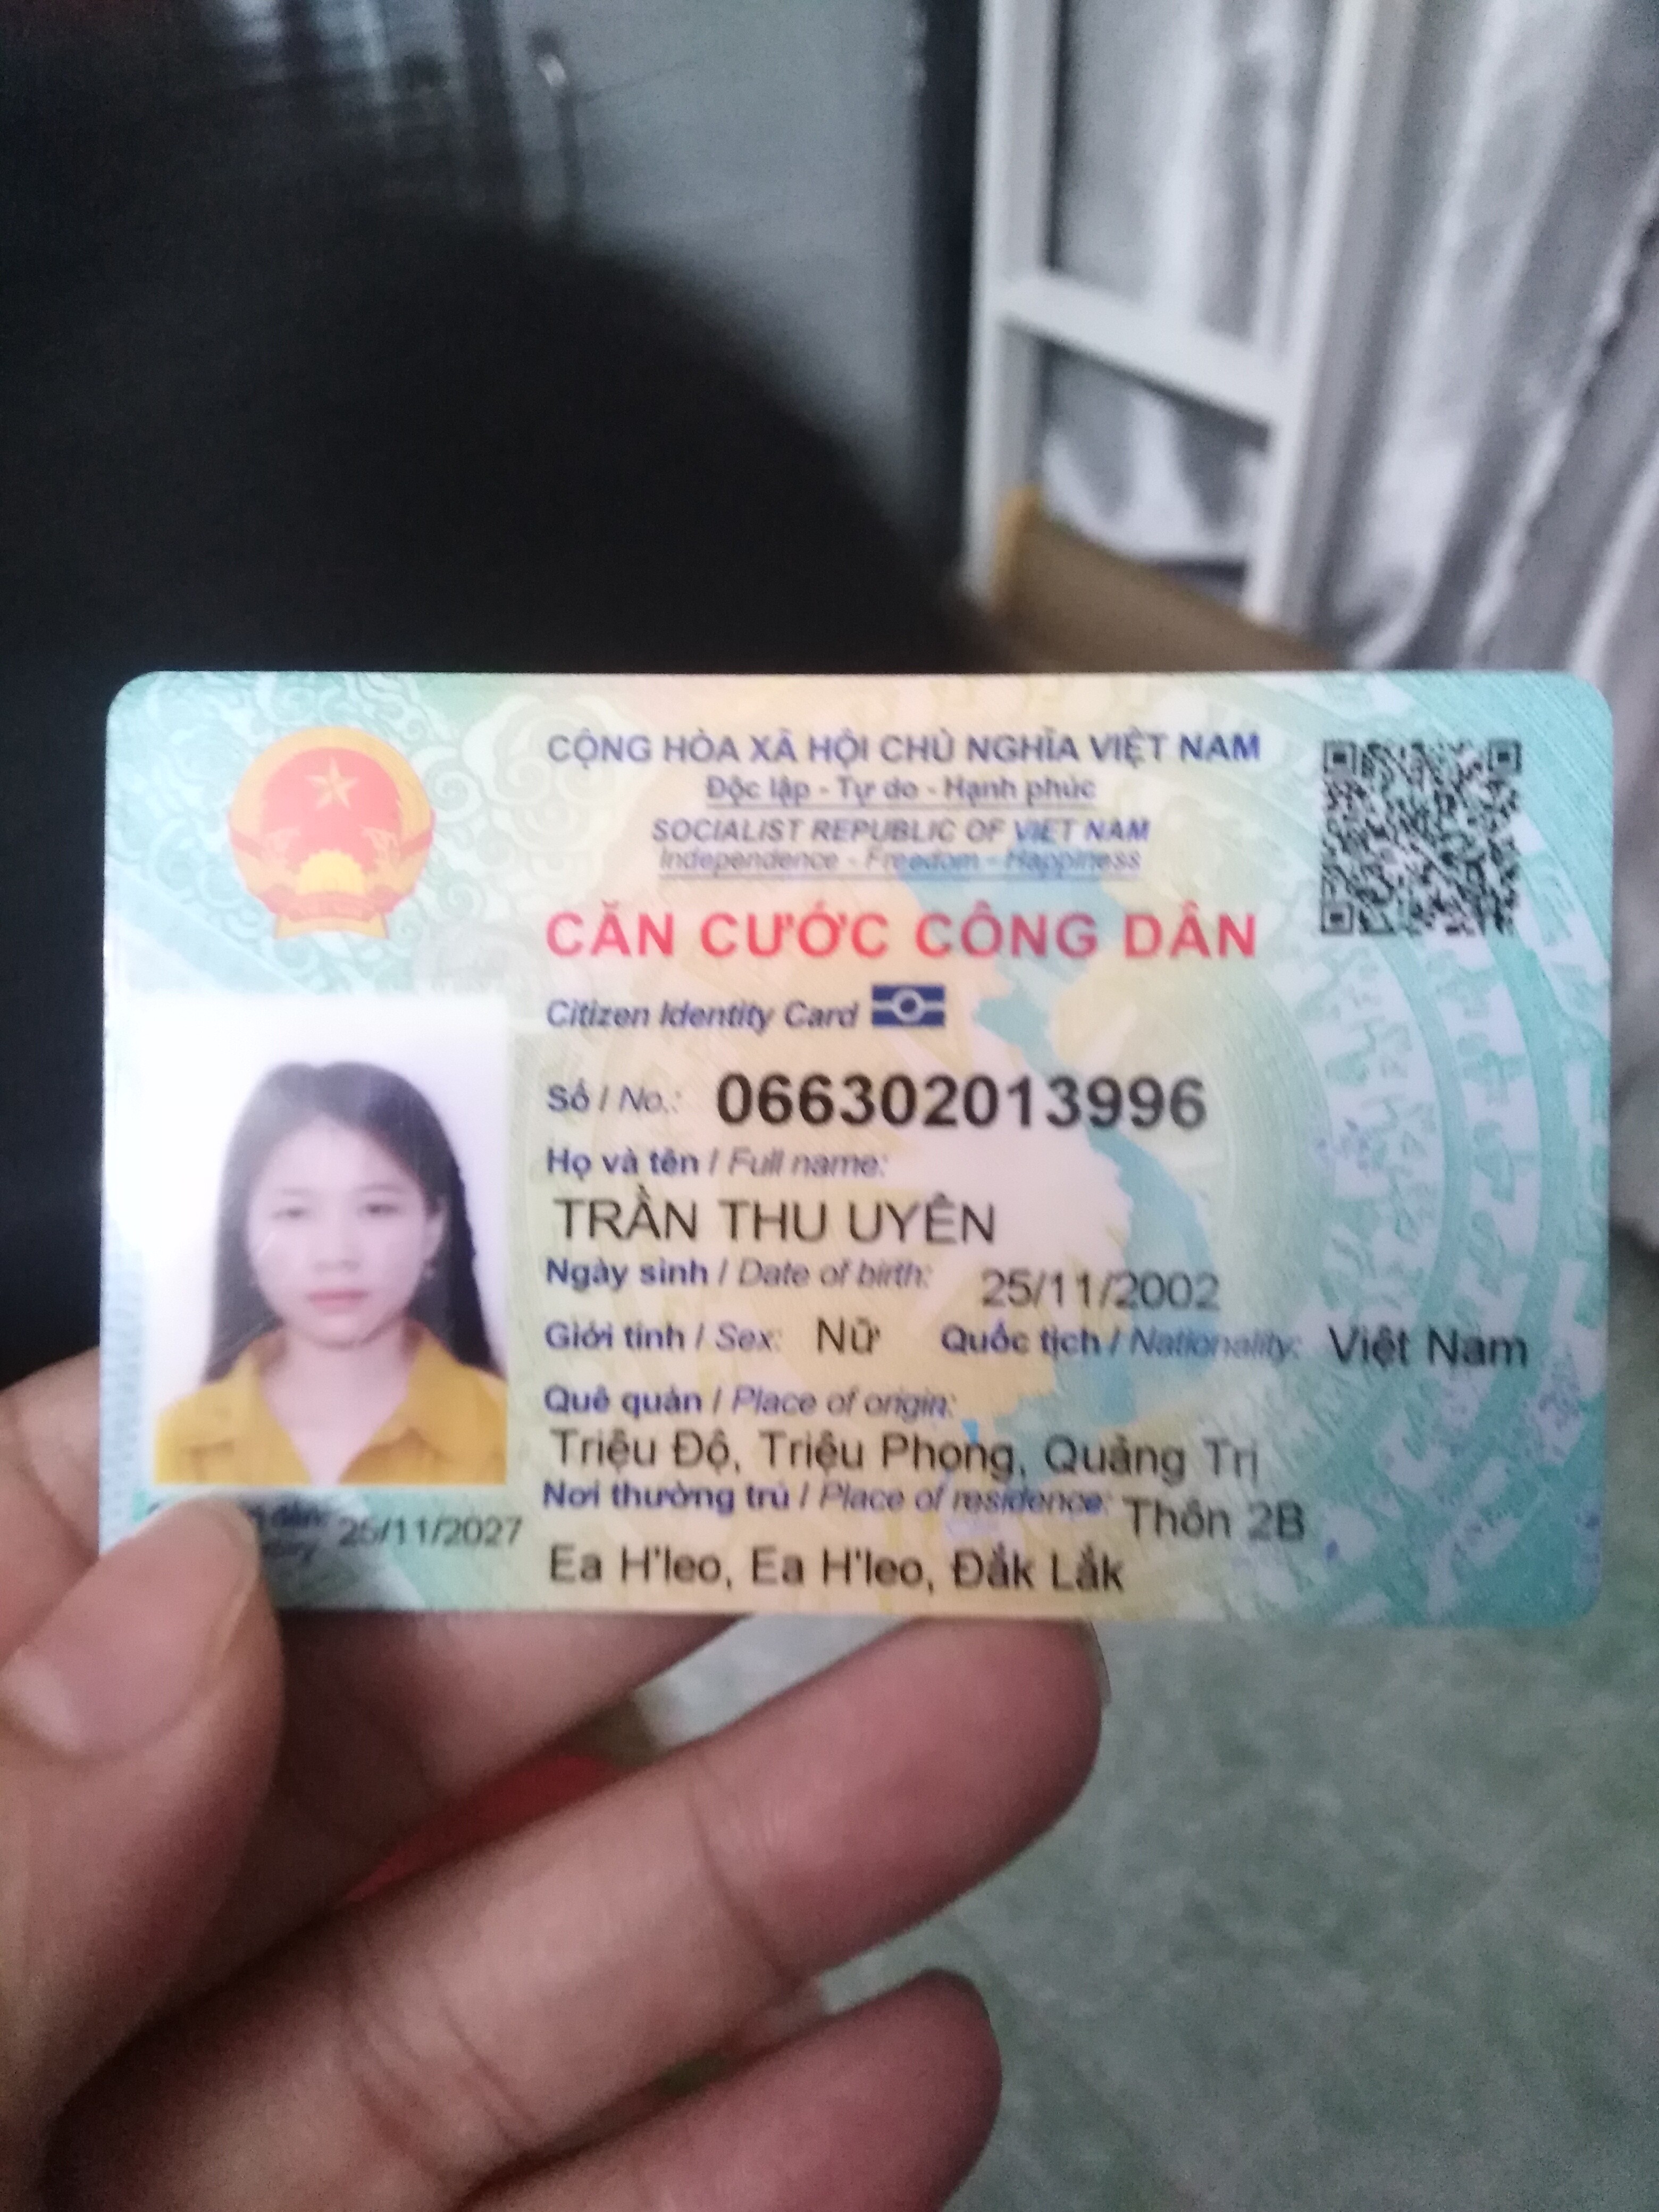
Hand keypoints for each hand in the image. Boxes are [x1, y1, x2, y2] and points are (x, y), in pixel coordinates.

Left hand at [0, 1354, 1101, 2209]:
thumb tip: (193, 1579)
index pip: (114, 1549)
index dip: (330, 1409)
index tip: (568, 1298)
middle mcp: (90, 1972)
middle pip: (382, 1748)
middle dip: (651, 1610)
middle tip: (899, 1473)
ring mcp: (211, 2173)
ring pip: (515, 1983)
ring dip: (776, 1864)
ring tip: (1014, 1711)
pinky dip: (744, 2165)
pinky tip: (922, 2061)